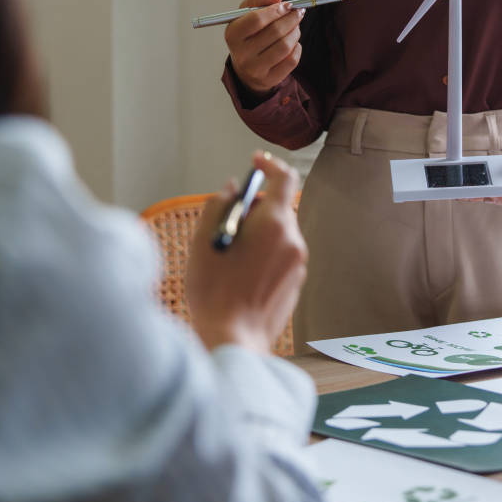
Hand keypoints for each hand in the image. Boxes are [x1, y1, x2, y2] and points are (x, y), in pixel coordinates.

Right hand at [186, 151, 307, 355]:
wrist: (234, 340)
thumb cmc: (215, 293)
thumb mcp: (203, 242)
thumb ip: (218, 206)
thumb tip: (230, 190)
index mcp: (274, 224)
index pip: (284, 178)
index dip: (269, 165)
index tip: (255, 162)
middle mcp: (293, 240)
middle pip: (278, 209)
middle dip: (254, 210)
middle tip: (227, 225)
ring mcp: (298, 263)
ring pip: (278, 235)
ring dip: (257, 236)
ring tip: (229, 259)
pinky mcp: (296, 283)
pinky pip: (281, 257)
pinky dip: (264, 256)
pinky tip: (241, 278)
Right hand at [224, 0, 304, 97]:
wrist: (246, 66)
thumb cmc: (248, 33)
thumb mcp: (246, 12)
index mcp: (232, 35)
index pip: (256, 19)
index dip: (276, 10)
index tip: (288, 5)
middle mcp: (241, 54)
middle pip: (275, 32)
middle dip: (291, 19)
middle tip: (298, 13)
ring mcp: (255, 69)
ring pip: (285, 46)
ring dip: (296, 32)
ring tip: (296, 27)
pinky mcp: (269, 79)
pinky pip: (292, 60)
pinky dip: (297, 47)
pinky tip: (293, 43)